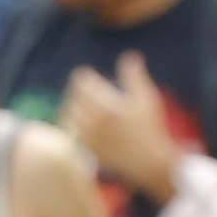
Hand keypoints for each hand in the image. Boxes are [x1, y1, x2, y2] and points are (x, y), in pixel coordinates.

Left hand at [63, 55, 183, 200]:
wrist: (148, 161)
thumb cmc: (149, 128)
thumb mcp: (146, 97)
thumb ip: (134, 75)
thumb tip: (129, 54)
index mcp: (104, 105)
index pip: (81, 81)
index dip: (87, 76)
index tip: (94, 78)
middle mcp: (90, 121)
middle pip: (72, 95)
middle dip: (80, 91)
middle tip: (91, 91)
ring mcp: (85, 136)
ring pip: (67, 112)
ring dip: (73, 105)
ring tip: (84, 106)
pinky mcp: (83, 148)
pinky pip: (67, 130)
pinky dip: (70, 123)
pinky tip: (79, 123)